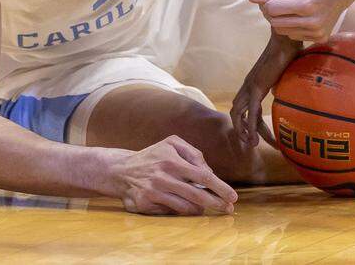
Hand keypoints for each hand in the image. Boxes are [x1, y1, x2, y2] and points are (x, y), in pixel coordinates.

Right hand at [109, 135, 237, 215]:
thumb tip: (210, 172)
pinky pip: (170, 211)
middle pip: (196, 194)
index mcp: (171, 159)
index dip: (220, 187)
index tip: (233, 196)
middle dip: (216, 203)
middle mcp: (162, 176)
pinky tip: (188, 209)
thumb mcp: (171, 143)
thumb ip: (193, 153)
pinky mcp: (145, 204)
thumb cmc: (153, 156)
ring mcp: (153, 191)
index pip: (202, 175)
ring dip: (200, 209)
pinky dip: (182, 211)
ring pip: (185, 206)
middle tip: (229, 209)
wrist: (121, 170)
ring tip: (206, 208)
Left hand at [231, 33, 299, 148]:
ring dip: (243, 131)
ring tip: (253, 145)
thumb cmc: (289, 52)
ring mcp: (250, 86)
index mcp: (253, 82)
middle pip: (237, 112)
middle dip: (243, 130)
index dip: (252, 123)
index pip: (246, 107)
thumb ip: (283, 84)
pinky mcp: (256, 87)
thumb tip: (287, 94)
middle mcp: (248, 85)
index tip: (261, 135)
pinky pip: (250, 111)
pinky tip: (254, 138)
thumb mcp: (285, 74)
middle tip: (253, 144)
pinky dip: (250, 126)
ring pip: (237, 114)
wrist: (286, 40)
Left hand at [249, 0, 354, 43]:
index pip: (271, 9)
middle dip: (272, 12)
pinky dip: (292, 26)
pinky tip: (301, 15)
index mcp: (306, 5)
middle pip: (274, 23)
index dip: (269, 2)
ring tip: (292, 7)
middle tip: (280, 1)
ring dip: (282, 20)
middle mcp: (313, 22)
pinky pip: (293, 36)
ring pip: (282, 31)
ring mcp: (318, 32)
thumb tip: (251, 0)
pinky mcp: (320, 38)